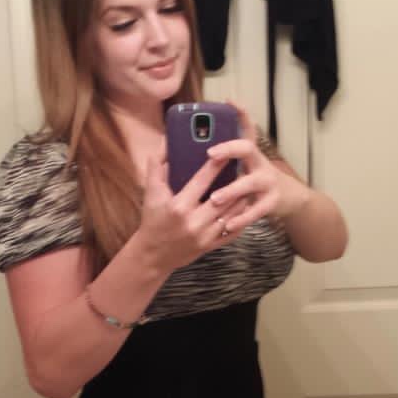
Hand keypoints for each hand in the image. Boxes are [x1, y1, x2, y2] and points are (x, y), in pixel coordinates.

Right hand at [135, 141, 249, 275]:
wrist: (153, 255)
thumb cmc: (152, 221)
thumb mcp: (151, 194)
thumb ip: (156, 167)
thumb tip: (164, 143)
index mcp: (179, 206)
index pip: (202, 181)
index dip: (216, 166)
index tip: (226, 153)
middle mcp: (193, 222)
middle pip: (223, 198)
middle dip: (234, 183)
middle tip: (242, 169)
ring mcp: (204, 236)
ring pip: (232, 214)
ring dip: (241, 199)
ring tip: (246, 186)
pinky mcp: (210, 246)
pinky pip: (232, 231)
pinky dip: (240, 219)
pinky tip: (243, 208)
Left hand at [206, 105, 304, 232]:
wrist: (291, 199)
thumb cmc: (257, 182)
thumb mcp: (245, 167)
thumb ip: (225, 162)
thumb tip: (189, 155)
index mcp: (250, 154)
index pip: (246, 127)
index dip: (240, 114)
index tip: (229, 101)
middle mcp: (260, 163)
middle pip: (248, 148)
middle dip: (229, 148)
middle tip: (210, 154)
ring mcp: (268, 182)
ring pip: (250, 183)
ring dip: (231, 190)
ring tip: (215, 198)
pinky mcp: (272, 202)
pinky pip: (255, 211)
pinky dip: (240, 218)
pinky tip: (227, 225)